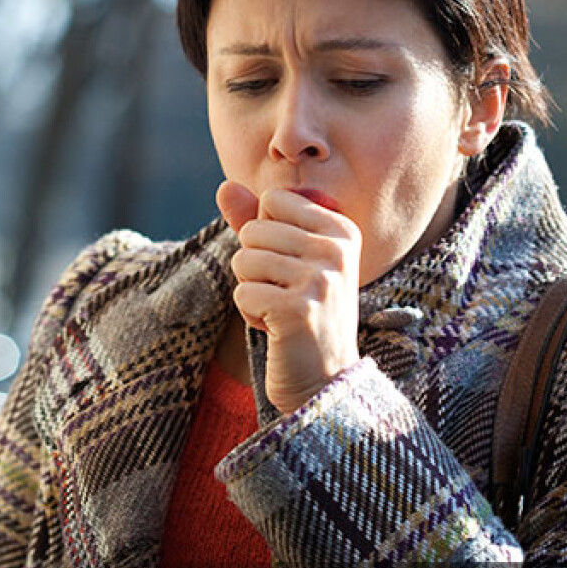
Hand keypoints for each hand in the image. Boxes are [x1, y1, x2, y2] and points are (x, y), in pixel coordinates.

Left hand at [217, 180, 361, 413]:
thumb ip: (257, 221)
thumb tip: (224, 187)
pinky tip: (277, 328)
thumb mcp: (286, 260)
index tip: (292, 266)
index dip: (266, 234)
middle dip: (255, 265)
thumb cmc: (303, 314)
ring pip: (243, 260)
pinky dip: (250, 314)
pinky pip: (242, 292)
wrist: (326, 380)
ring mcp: (321, 280)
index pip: (272, 200)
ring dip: (252, 290)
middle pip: (254, 229)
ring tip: (281, 310)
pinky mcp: (298, 310)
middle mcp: (337, 250)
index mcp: (342, 229)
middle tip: (286, 294)